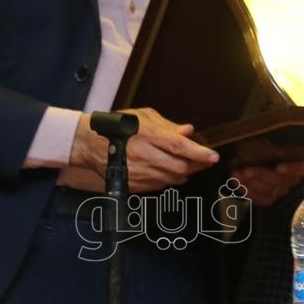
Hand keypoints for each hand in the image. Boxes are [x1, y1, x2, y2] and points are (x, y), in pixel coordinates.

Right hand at [68, 108, 217, 191]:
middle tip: (204, 160)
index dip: (199, 153)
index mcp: (146, 135)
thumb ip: (167, 125)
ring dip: (184, 173)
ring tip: (187, 164)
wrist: (88, 144)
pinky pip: (159, 186)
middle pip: (179, 167)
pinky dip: (169, 180)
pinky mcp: (132, 185)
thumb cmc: (119, 126)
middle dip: (196, 165)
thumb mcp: (143, 116)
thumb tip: (188, 131)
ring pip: (171, 179)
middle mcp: (142, 156)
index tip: (214, 157)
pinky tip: (170, 171)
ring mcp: (136, 173)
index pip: (179, 147)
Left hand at [228, 141, 303, 206]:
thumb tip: (276, 155)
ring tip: (236, 173)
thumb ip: (269, 150)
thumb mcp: (263, 143)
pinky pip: (258, 198)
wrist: (244, 155)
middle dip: (261, 175)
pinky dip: (245, 189)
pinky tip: (235, 180)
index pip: (303, 169)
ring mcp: (279, 191)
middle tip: (246, 171)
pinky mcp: (267, 199)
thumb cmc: (257, 146)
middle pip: (280, 181)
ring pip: (267, 191)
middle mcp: (291, 179)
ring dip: (250, 183)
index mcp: (297, 163)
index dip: (292, 169)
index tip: (279, 168)